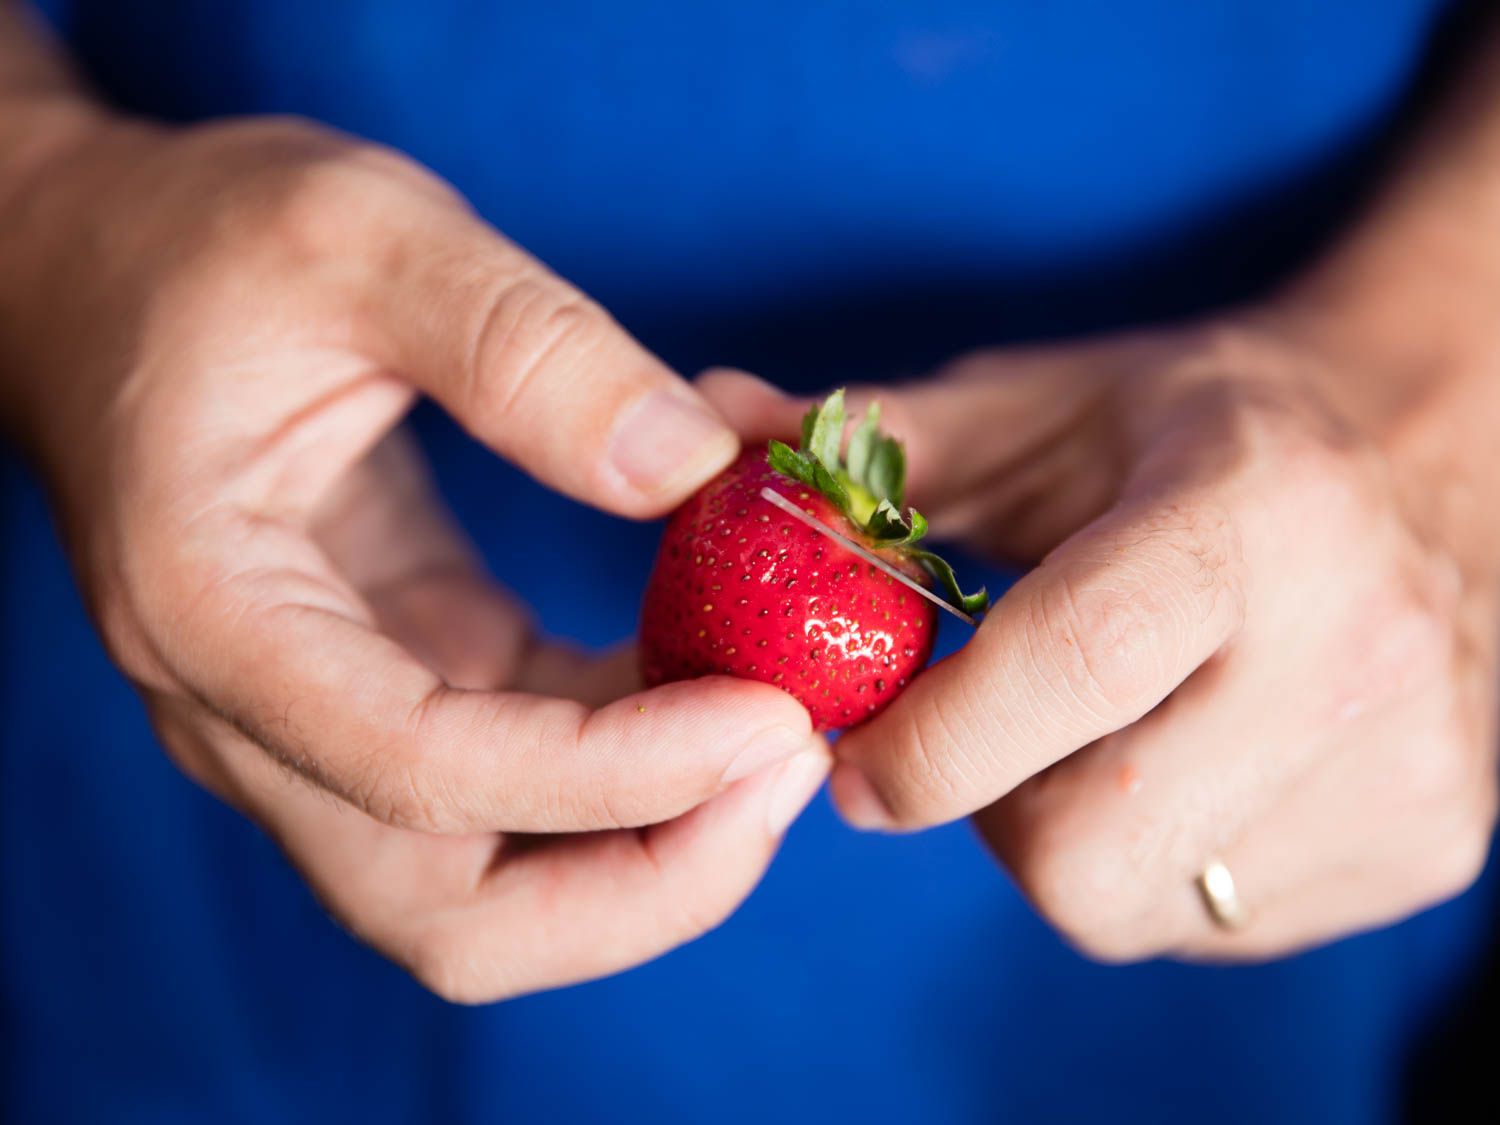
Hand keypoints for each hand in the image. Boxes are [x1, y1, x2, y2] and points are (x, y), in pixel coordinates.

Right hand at [0, 115, 826, 1000]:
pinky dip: (630, 764)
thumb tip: (689, 464)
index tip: (768, 720)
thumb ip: (523, 346)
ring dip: (649, 846)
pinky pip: (519, 781)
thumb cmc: (204, 242)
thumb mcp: (362, 234)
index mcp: (218, 612)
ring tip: (782, 739)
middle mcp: (254, 710)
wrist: (102, 273)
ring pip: (489, 884)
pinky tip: (718, 681)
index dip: (614, 778)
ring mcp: (321, 717)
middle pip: (451, 916)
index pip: (424, 772)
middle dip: (642, 881)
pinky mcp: (387, 684)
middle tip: (790, 769)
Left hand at [702, 298, 1499, 960]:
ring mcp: (1410, 765)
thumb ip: (880, 447)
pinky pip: (1212, 920)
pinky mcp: (1430, 843)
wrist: (1427, 454)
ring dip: (1067, 841)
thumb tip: (705, 436)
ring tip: (1092, 737)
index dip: (926, 741)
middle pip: (1087, 850)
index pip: (1070, 667)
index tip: (851, 759)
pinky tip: (1177, 767)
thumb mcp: (1045, 407)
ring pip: (1139, 906)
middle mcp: (1357, 651)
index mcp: (1251, 517)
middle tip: (987, 738)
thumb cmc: (1200, 427)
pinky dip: (1153, 865)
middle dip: (987, 813)